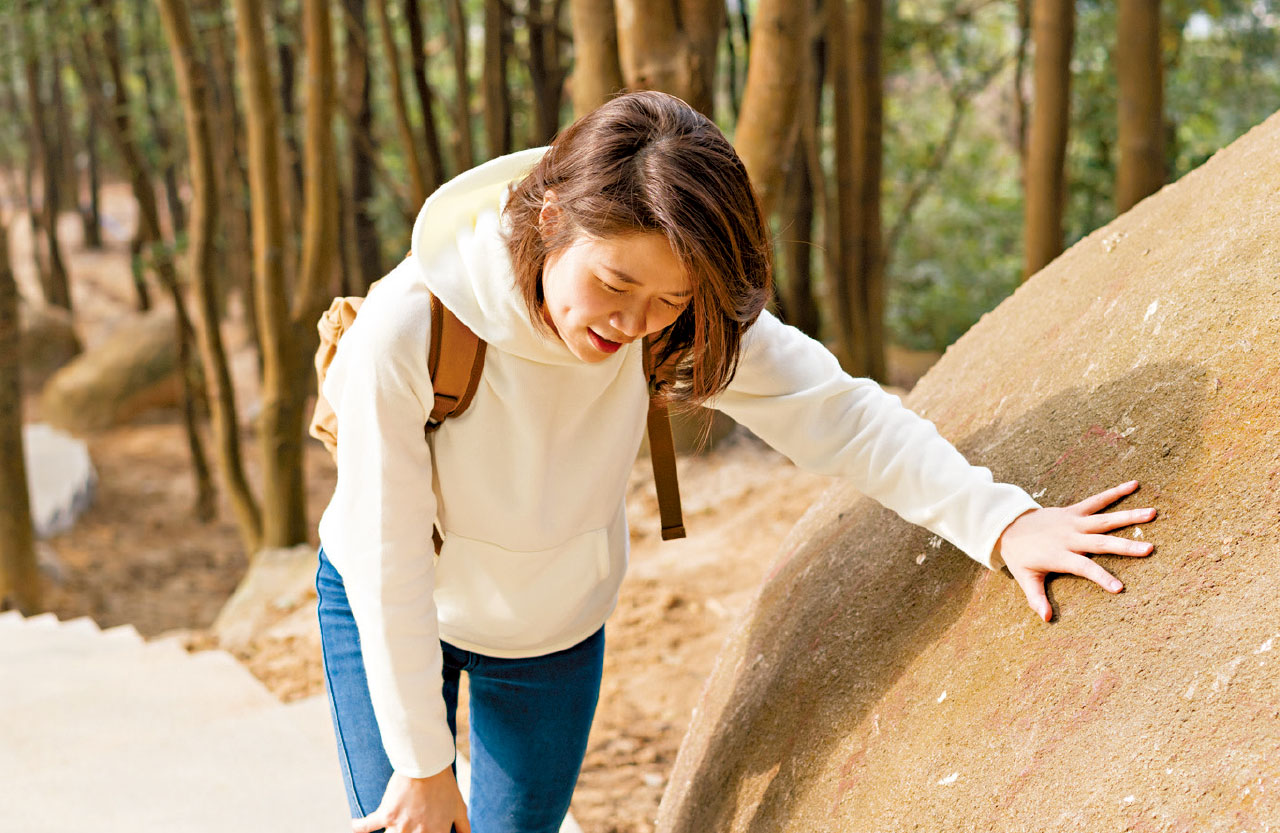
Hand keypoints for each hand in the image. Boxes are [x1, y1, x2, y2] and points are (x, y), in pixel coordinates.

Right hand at [352, 766, 470, 832]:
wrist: (428, 763)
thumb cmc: (445, 784)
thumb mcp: (459, 807)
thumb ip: (463, 827)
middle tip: (403, 829)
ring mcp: (402, 826)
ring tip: (389, 829)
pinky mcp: (387, 814)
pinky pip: (369, 825)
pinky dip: (360, 827)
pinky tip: (355, 826)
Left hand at [995, 480, 1156, 621]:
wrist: (1008, 525)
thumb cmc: (1020, 556)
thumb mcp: (1025, 578)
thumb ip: (1036, 598)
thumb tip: (1046, 619)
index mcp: (1060, 555)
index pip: (1084, 568)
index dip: (1101, 577)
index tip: (1119, 588)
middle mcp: (1070, 537)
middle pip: (1101, 542)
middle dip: (1125, 546)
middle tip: (1150, 548)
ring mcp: (1073, 522)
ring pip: (1104, 519)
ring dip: (1129, 516)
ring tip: (1152, 513)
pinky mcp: (1074, 510)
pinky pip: (1096, 500)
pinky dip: (1115, 492)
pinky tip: (1134, 485)